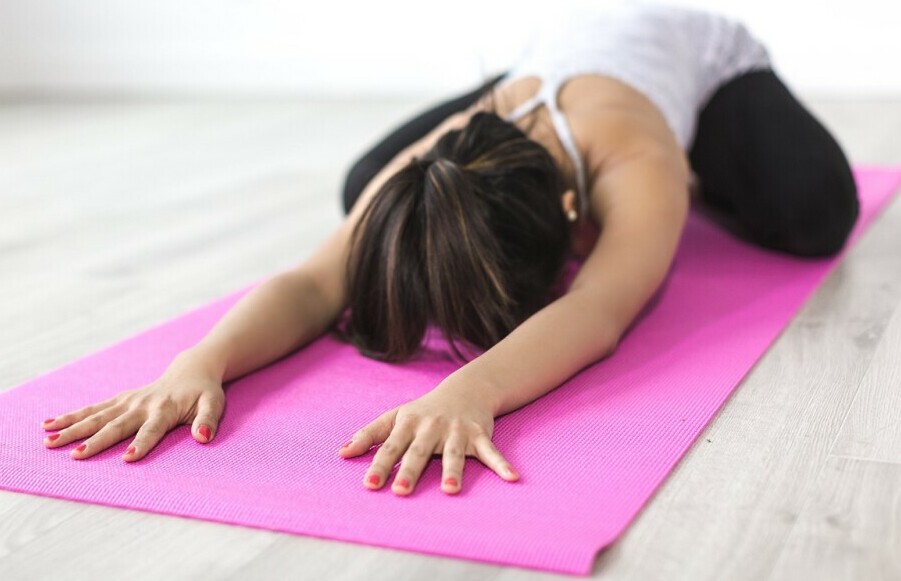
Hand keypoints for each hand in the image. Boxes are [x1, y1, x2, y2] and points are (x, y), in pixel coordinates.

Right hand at [40, 354, 226, 460]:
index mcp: (165, 409)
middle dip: (95, 440)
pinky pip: (92, 408)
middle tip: (75, 455)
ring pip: (96, 416)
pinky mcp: (119, 400)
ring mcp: (127, 401)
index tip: (127, 458)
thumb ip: (208, 421)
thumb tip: (203, 437)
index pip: (152, 430)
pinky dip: (71, 416)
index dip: (141, 444)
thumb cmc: (204, 393)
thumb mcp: (214, 404)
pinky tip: (48, 425)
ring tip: (49, 441)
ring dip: (72, 428)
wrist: (191, 371)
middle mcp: (142, 405)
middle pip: (116, 425)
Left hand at [337, 380, 518, 494]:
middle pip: (419, 452)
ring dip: (453, 472)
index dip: (379, 465)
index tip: (369, 484)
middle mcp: (431, 427)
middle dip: (410, 470)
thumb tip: (341, 453)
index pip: (390, 447)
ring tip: (451, 491)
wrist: (465, 389)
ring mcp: (457, 431)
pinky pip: (491, 452)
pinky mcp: (479, 434)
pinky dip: (502, 465)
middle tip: (401, 491)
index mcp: (408, 424)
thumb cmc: (424, 410)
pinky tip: (512, 478)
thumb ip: (369, 435)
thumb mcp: (395, 417)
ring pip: (454, 454)